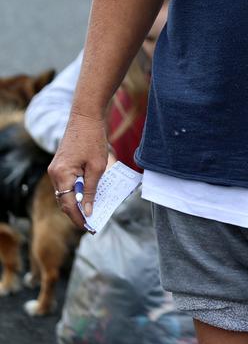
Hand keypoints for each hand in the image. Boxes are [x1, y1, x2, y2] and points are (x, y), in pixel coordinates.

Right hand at [48, 111, 107, 230]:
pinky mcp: (60, 164)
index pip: (69, 205)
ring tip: (92, 211)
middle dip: (77, 213)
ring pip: (65, 193)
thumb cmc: (93, 139)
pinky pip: (66, 183)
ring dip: (77, 202)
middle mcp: (54, 173)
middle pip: (64, 201)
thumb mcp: (97, 167)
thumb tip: (88, 211)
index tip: (90, 228)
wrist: (86, 115)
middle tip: (92, 223)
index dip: (79, 218)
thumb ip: (91, 190)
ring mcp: (55, 168)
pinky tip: (88, 194)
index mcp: (62, 175)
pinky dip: (76, 190)